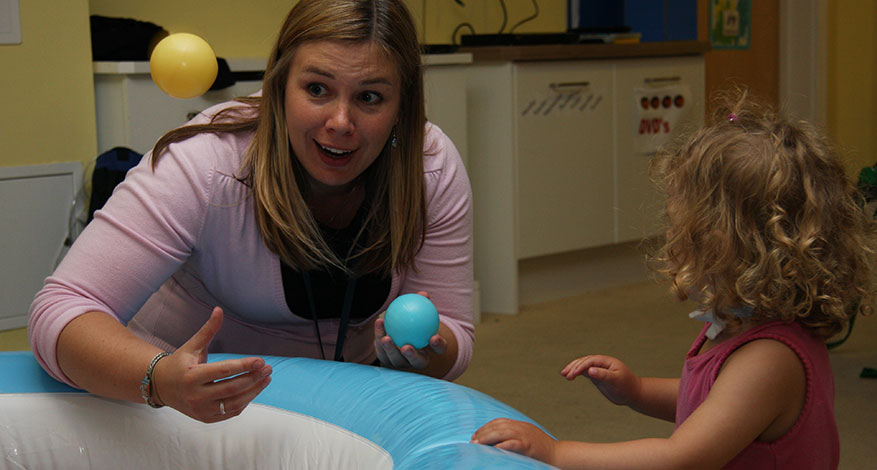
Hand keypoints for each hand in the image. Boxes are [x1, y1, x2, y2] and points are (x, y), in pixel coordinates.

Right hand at [151, 307, 272, 422]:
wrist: (160, 387)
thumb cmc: (179, 363)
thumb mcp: (192, 345)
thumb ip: (208, 330)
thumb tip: (219, 310)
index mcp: (192, 376)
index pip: (223, 370)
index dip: (244, 366)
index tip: (261, 360)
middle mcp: (195, 395)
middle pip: (232, 388)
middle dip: (253, 378)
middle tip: (268, 368)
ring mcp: (200, 409)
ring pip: (234, 403)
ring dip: (254, 391)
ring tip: (266, 378)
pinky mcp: (205, 418)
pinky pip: (230, 412)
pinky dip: (245, 401)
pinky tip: (254, 389)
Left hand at [374, 291, 446, 369]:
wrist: (403, 336)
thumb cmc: (416, 322)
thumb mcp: (421, 315)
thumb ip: (423, 306)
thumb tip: (424, 294)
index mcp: (432, 349)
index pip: (439, 350)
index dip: (438, 346)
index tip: (434, 337)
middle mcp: (417, 361)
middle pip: (416, 361)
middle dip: (411, 356)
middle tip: (406, 347)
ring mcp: (402, 364)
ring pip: (396, 360)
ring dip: (390, 350)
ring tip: (386, 338)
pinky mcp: (387, 361)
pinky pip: (382, 351)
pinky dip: (379, 337)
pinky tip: (379, 323)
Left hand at [470, 418, 556, 463]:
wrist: (557, 454)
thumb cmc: (540, 448)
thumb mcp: (525, 437)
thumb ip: (512, 435)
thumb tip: (495, 441)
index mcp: (519, 425)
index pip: (498, 422)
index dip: (485, 427)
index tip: (475, 435)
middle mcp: (521, 427)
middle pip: (498, 426)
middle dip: (483, 433)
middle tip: (472, 440)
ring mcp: (525, 436)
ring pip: (503, 432)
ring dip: (488, 437)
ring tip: (477, 444)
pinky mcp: (528, 446)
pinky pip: (514, 443)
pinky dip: (503, 444)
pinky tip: (494, 447)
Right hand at [560, 354, 640, 406]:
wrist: (633, 393)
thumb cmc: (626, 386)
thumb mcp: (616, 380)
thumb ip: (603, 375)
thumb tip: (590, 371)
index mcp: (607, 362)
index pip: (590, 361)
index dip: (581, 366)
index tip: (573, 374)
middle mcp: (601, 363)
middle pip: (584, 362)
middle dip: (574, 367)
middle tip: (566, 375)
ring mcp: (598, 369)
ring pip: (582, 366)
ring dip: (573, 369)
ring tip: (563, 374)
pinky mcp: (596, 376)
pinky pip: (584, 372)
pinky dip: (576, 373)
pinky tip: (569, 376)